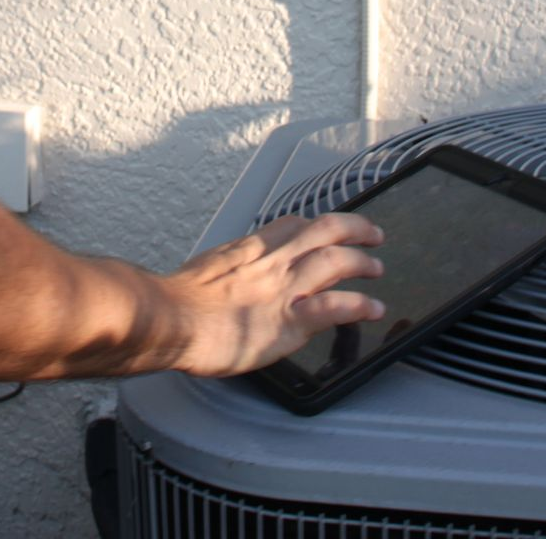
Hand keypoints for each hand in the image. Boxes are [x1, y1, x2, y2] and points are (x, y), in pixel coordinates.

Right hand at [165, 212, 384, 377]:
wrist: (168, 318)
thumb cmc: (176, 301)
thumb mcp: (202, 270)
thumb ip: (224, 271)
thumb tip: (223, 281)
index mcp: (248, 249)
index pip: (291, 224)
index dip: (315, 224)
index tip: (326, 229)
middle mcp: (270, 261)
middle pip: (323, 230)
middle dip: (353, 228)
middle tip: (372, 234)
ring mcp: (281, 289)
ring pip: (334, 260)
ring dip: (361, 262)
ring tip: (377, 267)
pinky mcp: (288, 321)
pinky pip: (333, 306)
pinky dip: (358, 305)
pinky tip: (373, 308)